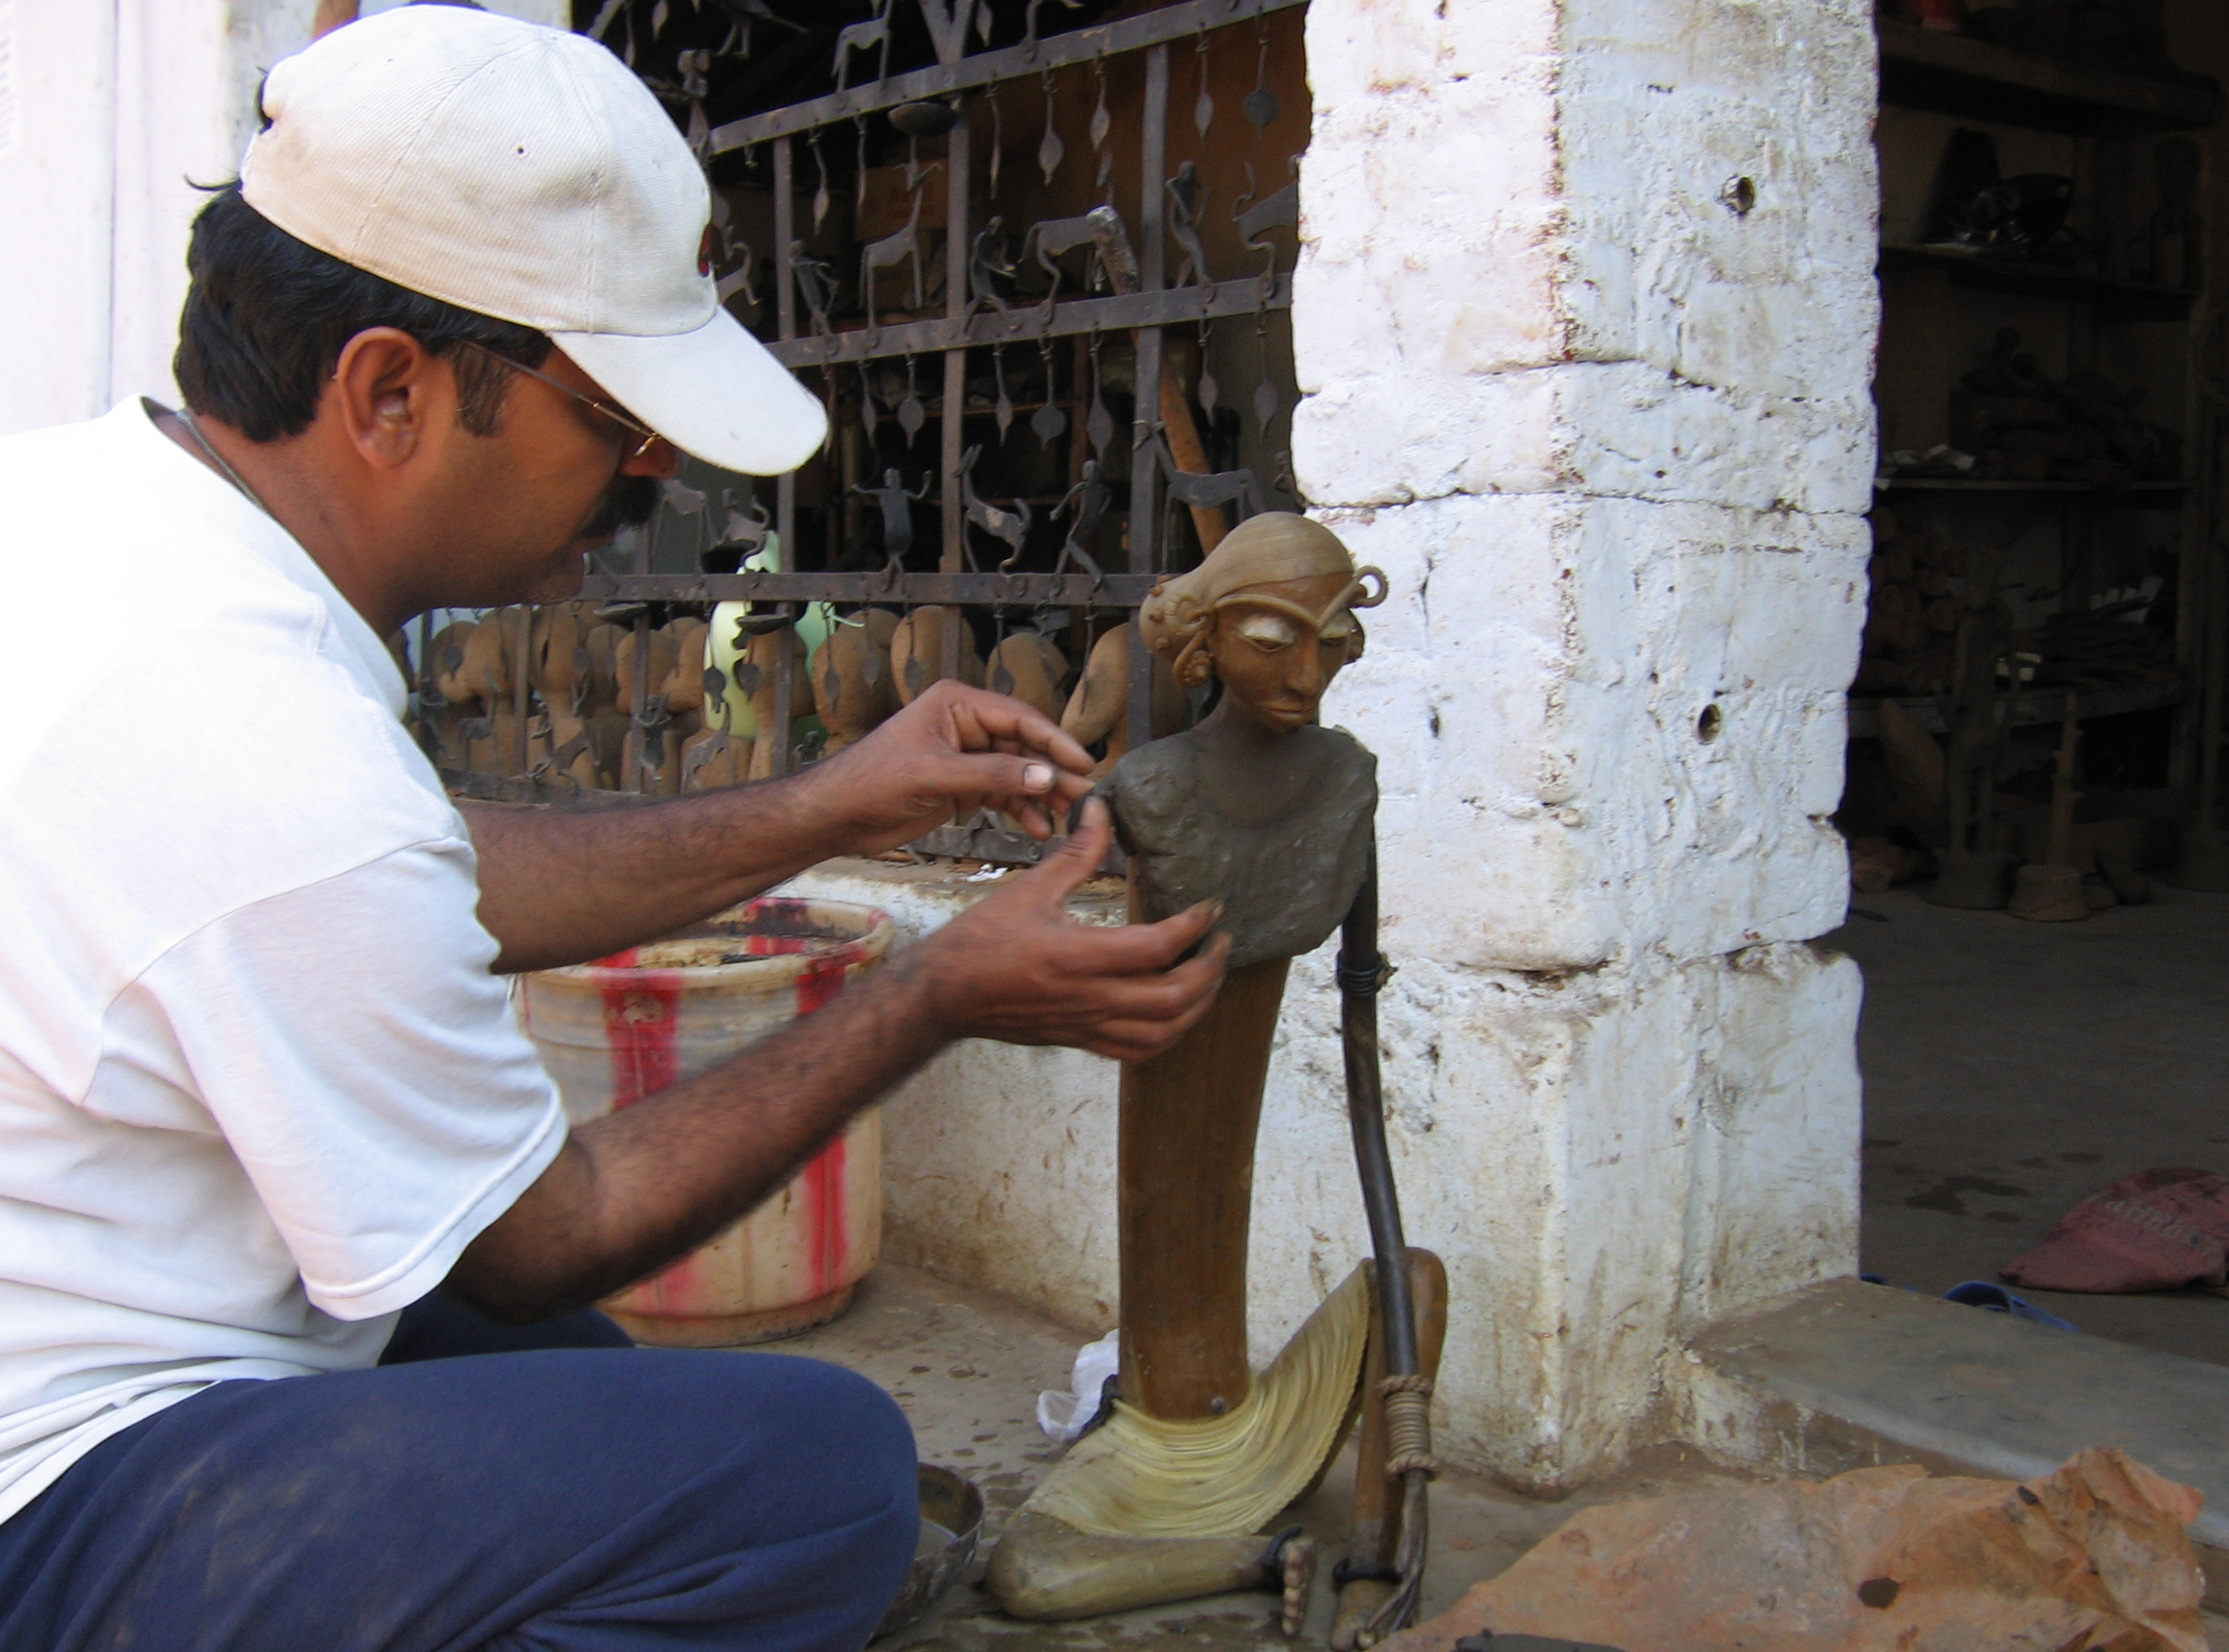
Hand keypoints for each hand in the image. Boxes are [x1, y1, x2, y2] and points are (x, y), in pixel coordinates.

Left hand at [804, 680, 1097, 856]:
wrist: (837, 815)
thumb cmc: (873, 781)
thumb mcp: (935, 775)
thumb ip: (992, 775)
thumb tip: (1045, 776)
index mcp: (957, 704)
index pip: (1018, 718)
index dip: (1053, 740)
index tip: (1082, 762)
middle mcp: (965, 725)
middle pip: (1022, 747)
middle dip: (1051, 773)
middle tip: (1084, 797)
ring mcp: (964, 757)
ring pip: (1015, 774)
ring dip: (1039, 796)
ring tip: (1067, 818)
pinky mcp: (959, 786)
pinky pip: (1000, 795)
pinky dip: (1019, 810)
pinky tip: (1037, 828)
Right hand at [921, 800, 1228, 1060]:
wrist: (944, 995)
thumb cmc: (980, 941)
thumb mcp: (1031, 890)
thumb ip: (1076, 853)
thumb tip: (1100, 809)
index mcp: (1078, 956)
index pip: (1158, 946)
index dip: (1194, 926)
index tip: (1210, 907)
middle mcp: (1089, 998)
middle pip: (1174, 997)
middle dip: (1210, 970)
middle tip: (1221, 941)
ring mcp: (1087, 1025)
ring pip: (1164, 1032)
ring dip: (1198, 1006)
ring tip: (1209, 977)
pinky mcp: (1080, 1040)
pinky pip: (1138, 1051)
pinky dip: (1169, 1034)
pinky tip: (1178, 1012)